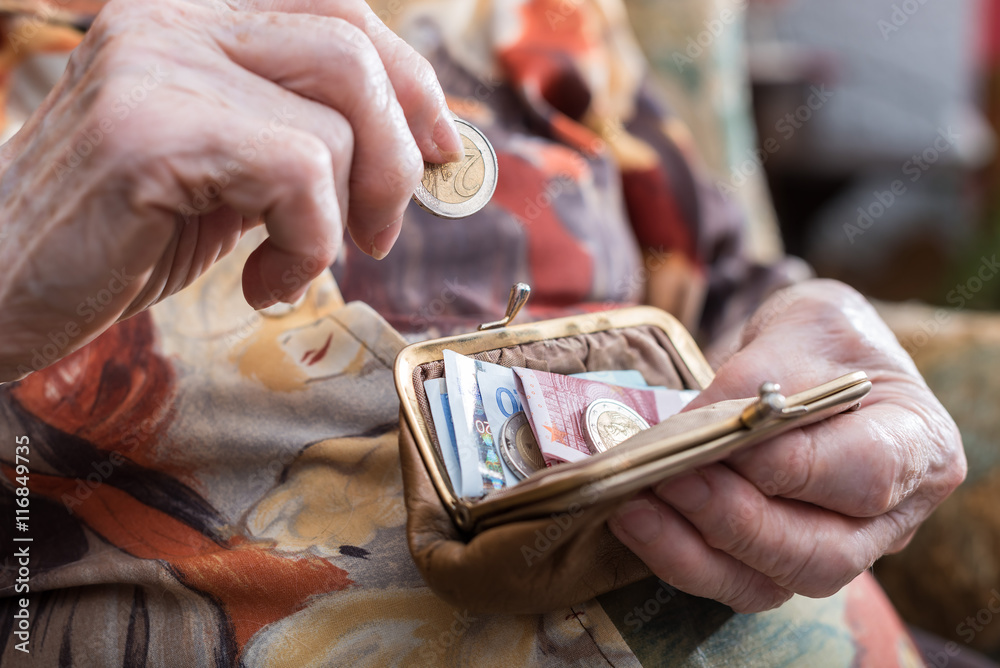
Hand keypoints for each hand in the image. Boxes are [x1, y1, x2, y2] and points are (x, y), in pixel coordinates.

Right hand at [0, 0, 461, 380]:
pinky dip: (307, 246)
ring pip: (333, 125)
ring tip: (293, 267)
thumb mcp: (235, 167)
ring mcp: (156, 62)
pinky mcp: (149, 130)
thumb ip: (309, 135)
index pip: (340, 10)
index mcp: (197, 11)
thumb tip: (425, 143)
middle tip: (379, 233)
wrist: (7, 285)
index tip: (441, 150)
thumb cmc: (130, 232)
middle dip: (397, 157)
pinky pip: (298, 176)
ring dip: (342, 220)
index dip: (411, 80)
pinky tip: (262, 283)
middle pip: (353, 53)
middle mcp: (174, 14)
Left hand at [609, 279, 965, 611]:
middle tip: (669, 479)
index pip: (866, 475)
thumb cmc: (823, 339)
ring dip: (694, 549)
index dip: (792, 467)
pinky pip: (733, 581)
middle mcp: (890, 517)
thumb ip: (756, 378)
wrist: (815, 358)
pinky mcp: (780, 562)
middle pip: (822, 553)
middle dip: (735, 521)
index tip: (721, 443)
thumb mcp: (802, 326)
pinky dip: (679, 556)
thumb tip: (691, 431)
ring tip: (635, 506)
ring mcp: (836, 548)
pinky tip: (634, 518)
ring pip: (772, 583)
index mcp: (919, 446)